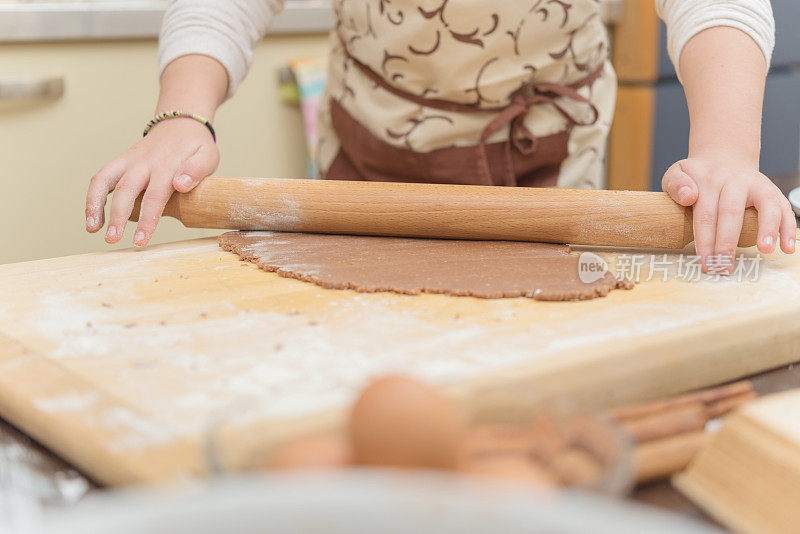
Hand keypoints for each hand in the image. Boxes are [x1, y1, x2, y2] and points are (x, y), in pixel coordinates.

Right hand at [85, 118, 218, 246]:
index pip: (155, 196)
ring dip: (94, 205)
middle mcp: (143, 163)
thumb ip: (197, 170)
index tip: (139, 240)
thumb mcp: (207, 155)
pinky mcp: (120, 162)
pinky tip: (93, 218)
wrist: (181, 124)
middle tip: (112, 240)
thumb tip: (181, 185)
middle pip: (125, 191)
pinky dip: (93, 196)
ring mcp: (129, 161)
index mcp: (166, 166)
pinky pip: (101, 177)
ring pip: (104, 180)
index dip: (146, 220)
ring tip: (91, 229)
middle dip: (117, 217)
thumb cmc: (196, 146)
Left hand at [662, 157, 795, 270]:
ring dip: (767, 228)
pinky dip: (787, 228)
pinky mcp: (772, 192)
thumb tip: (688, 197)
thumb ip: (675, 184)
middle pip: (732, 212)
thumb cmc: (698, 176)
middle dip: (728, 242)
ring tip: (764, 250)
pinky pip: (783, 208)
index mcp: (709, 181)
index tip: (704, 261)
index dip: (705, 240)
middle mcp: (735, 182)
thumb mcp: (677, 172)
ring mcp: (756, 186)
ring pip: (766, 205)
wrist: (723, 160)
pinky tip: (787, 247)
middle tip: (724, 266)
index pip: (706, 214)